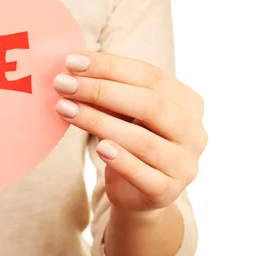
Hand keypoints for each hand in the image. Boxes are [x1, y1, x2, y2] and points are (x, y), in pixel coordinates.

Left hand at [53, 52, 207, 217]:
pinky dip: (121, 160)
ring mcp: (184, 164)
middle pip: (149, 103)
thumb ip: (106, 95)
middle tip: (63, 84)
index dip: (110, 66)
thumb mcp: (120, 114)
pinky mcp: (167, 193)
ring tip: (64, 109)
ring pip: (142, 140)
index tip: (72, 61)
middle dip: (100, 90)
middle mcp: (193, 132)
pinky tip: (99, 147)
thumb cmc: (128, 144)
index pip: (150, 76)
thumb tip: (70, 71)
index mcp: (187, 103)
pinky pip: (144, 175)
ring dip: (98, 121)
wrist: (136, 195)